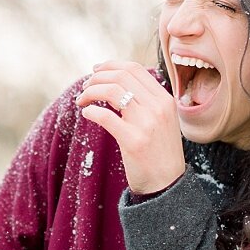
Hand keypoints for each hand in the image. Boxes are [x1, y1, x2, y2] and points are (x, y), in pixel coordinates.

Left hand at [76, 61, 185, 194]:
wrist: (168, 184)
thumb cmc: (159, 152)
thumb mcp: (162, 120)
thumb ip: (147, 101)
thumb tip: (117, 81)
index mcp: (165, 99)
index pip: (134, 69)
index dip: (111, 65)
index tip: (96, 70)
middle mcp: (158, 107)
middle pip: (121, 76)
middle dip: (97, 78)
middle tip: (84, 87)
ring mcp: (146, 123)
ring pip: (111, 91)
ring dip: (90, 92)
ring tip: (81, 100)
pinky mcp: (133, 141)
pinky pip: (105, 117)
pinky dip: (91, 111)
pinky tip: (87, 113)